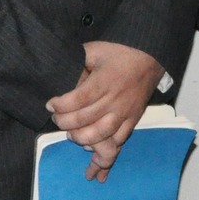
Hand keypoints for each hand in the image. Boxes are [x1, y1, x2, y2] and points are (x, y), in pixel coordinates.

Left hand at [45, 41, 162, 177]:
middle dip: (65, 122)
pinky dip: (105, 148)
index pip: (78, 99)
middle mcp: (115, 99)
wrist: (149, 56)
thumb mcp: (94, 49)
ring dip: (82, 138)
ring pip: (102, 133)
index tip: (49, 105)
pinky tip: (92, 150)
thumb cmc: (118, 52)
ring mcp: (125, 111)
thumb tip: (60, 74)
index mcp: (104, 81)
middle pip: (86, 118)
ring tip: (71, 135)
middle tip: (56, 120)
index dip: (61, 106)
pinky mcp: (134, 119)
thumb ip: (78, 61)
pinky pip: (120, 139)